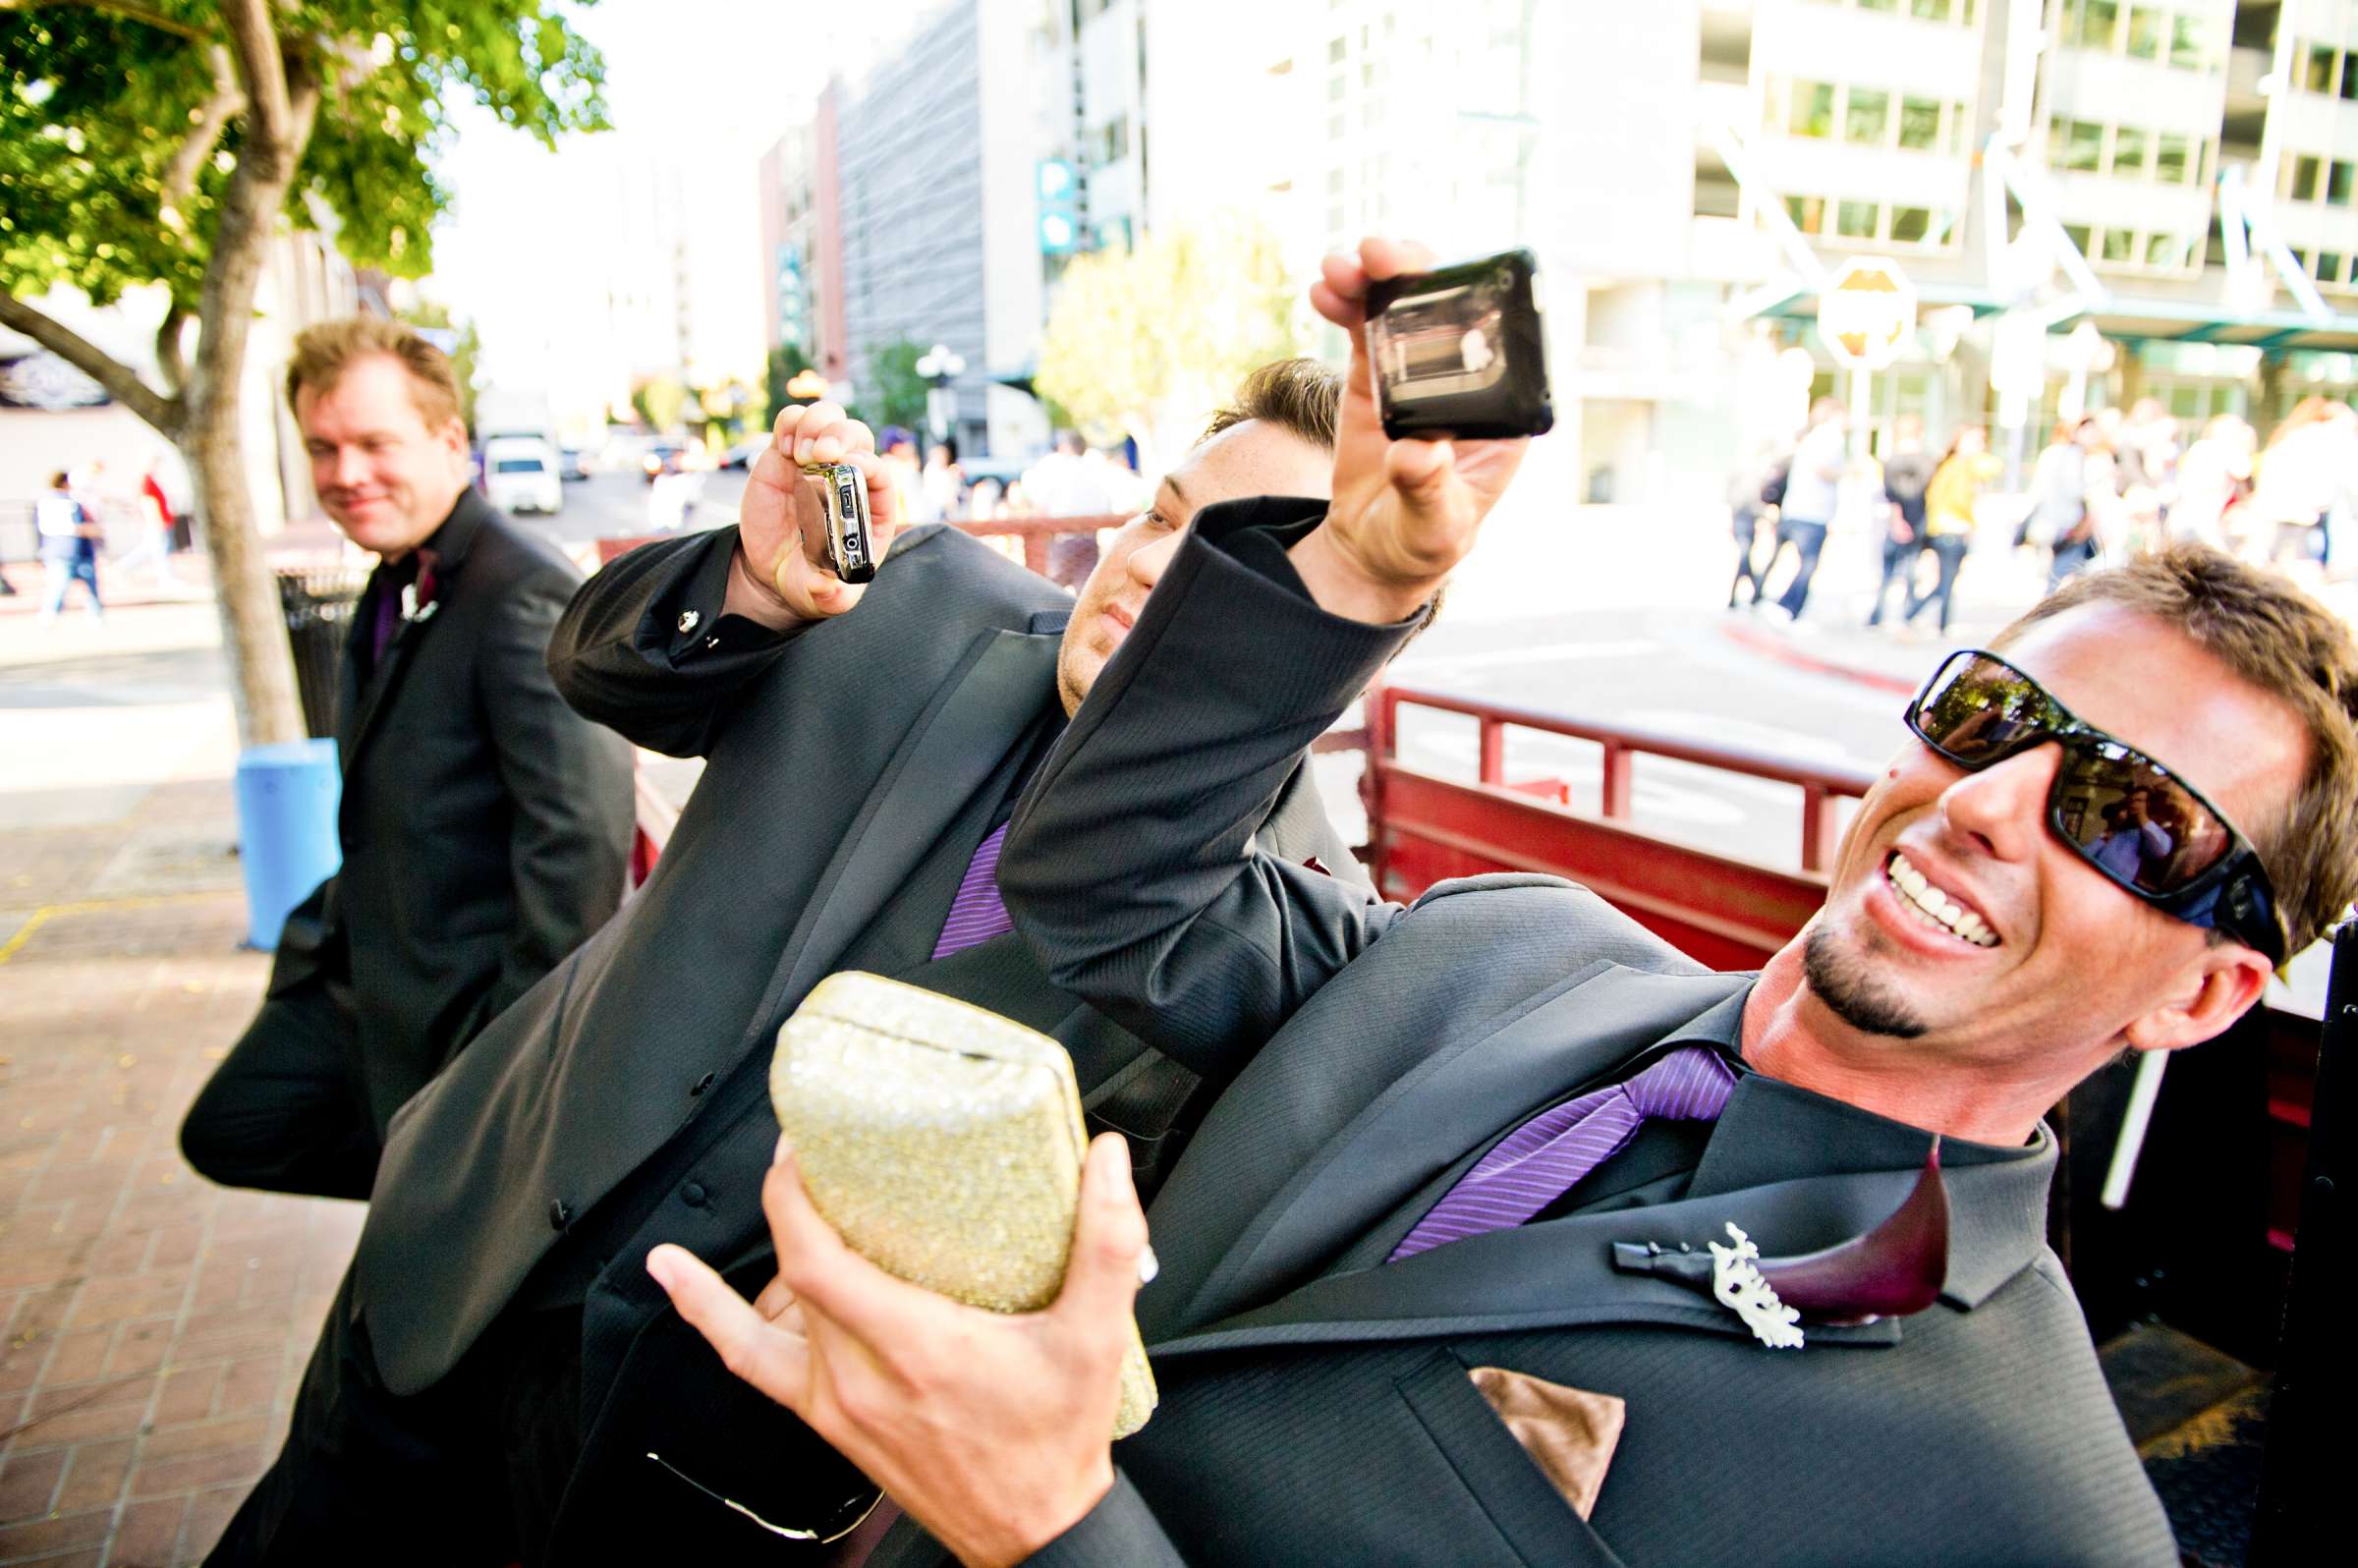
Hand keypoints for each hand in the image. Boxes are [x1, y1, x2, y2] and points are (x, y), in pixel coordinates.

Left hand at [648, 1132, 1149, 1567]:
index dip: (794, 1197)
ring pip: (766, 1312)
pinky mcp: (825, 1419)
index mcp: (916, 1349)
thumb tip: (1108, 1163)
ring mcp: (834, 1403)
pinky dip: (706, 1315)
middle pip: (792, 1274)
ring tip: (789, 1191)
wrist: (1032, 1531)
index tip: (802, 1148)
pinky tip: (677, 1280)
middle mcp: (860, 1378)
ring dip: (772, 1248)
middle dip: (796, 1203)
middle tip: (821, 1151)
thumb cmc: (1053, 1442)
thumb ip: (1108, 1244)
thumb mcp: (1095, 1339)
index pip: (816, 1262)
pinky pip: (747, 1360)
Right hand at [725, 403, 895, 629]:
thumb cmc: (810, 581)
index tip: (848, 465)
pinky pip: (792, 422)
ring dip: (817, 425)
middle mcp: (846, 478)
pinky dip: (791, 423)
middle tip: (821, 455)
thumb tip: (827, 587)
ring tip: (801, 454)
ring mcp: (816, 463)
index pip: (879, 475)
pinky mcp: (785, 456)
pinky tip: (786, 447)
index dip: (868, 463)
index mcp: (869, 509)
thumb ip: (830, 596)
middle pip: (857, 437)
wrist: (771, 573)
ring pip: (828, 419)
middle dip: (842, 436)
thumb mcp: (824, 598)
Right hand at [1291, 237, 1531, 623]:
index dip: (1472, 298)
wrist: (1376, 550)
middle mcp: (1467, 380)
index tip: (1435, 280)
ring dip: (1376, 278)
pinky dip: (1347, 303)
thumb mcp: (1433, 525)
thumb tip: (1417, 453)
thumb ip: (1428, 488)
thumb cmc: (1423, 542)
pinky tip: (1325, 290)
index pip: (1499, 337)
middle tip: (1378, 256)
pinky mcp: (1380, 376)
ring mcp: (1422, 373)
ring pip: (1406, 308)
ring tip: (1340, 268)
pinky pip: (1367, 328)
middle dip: (1417, 273)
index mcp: (1501, 411)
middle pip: (1451, 307)